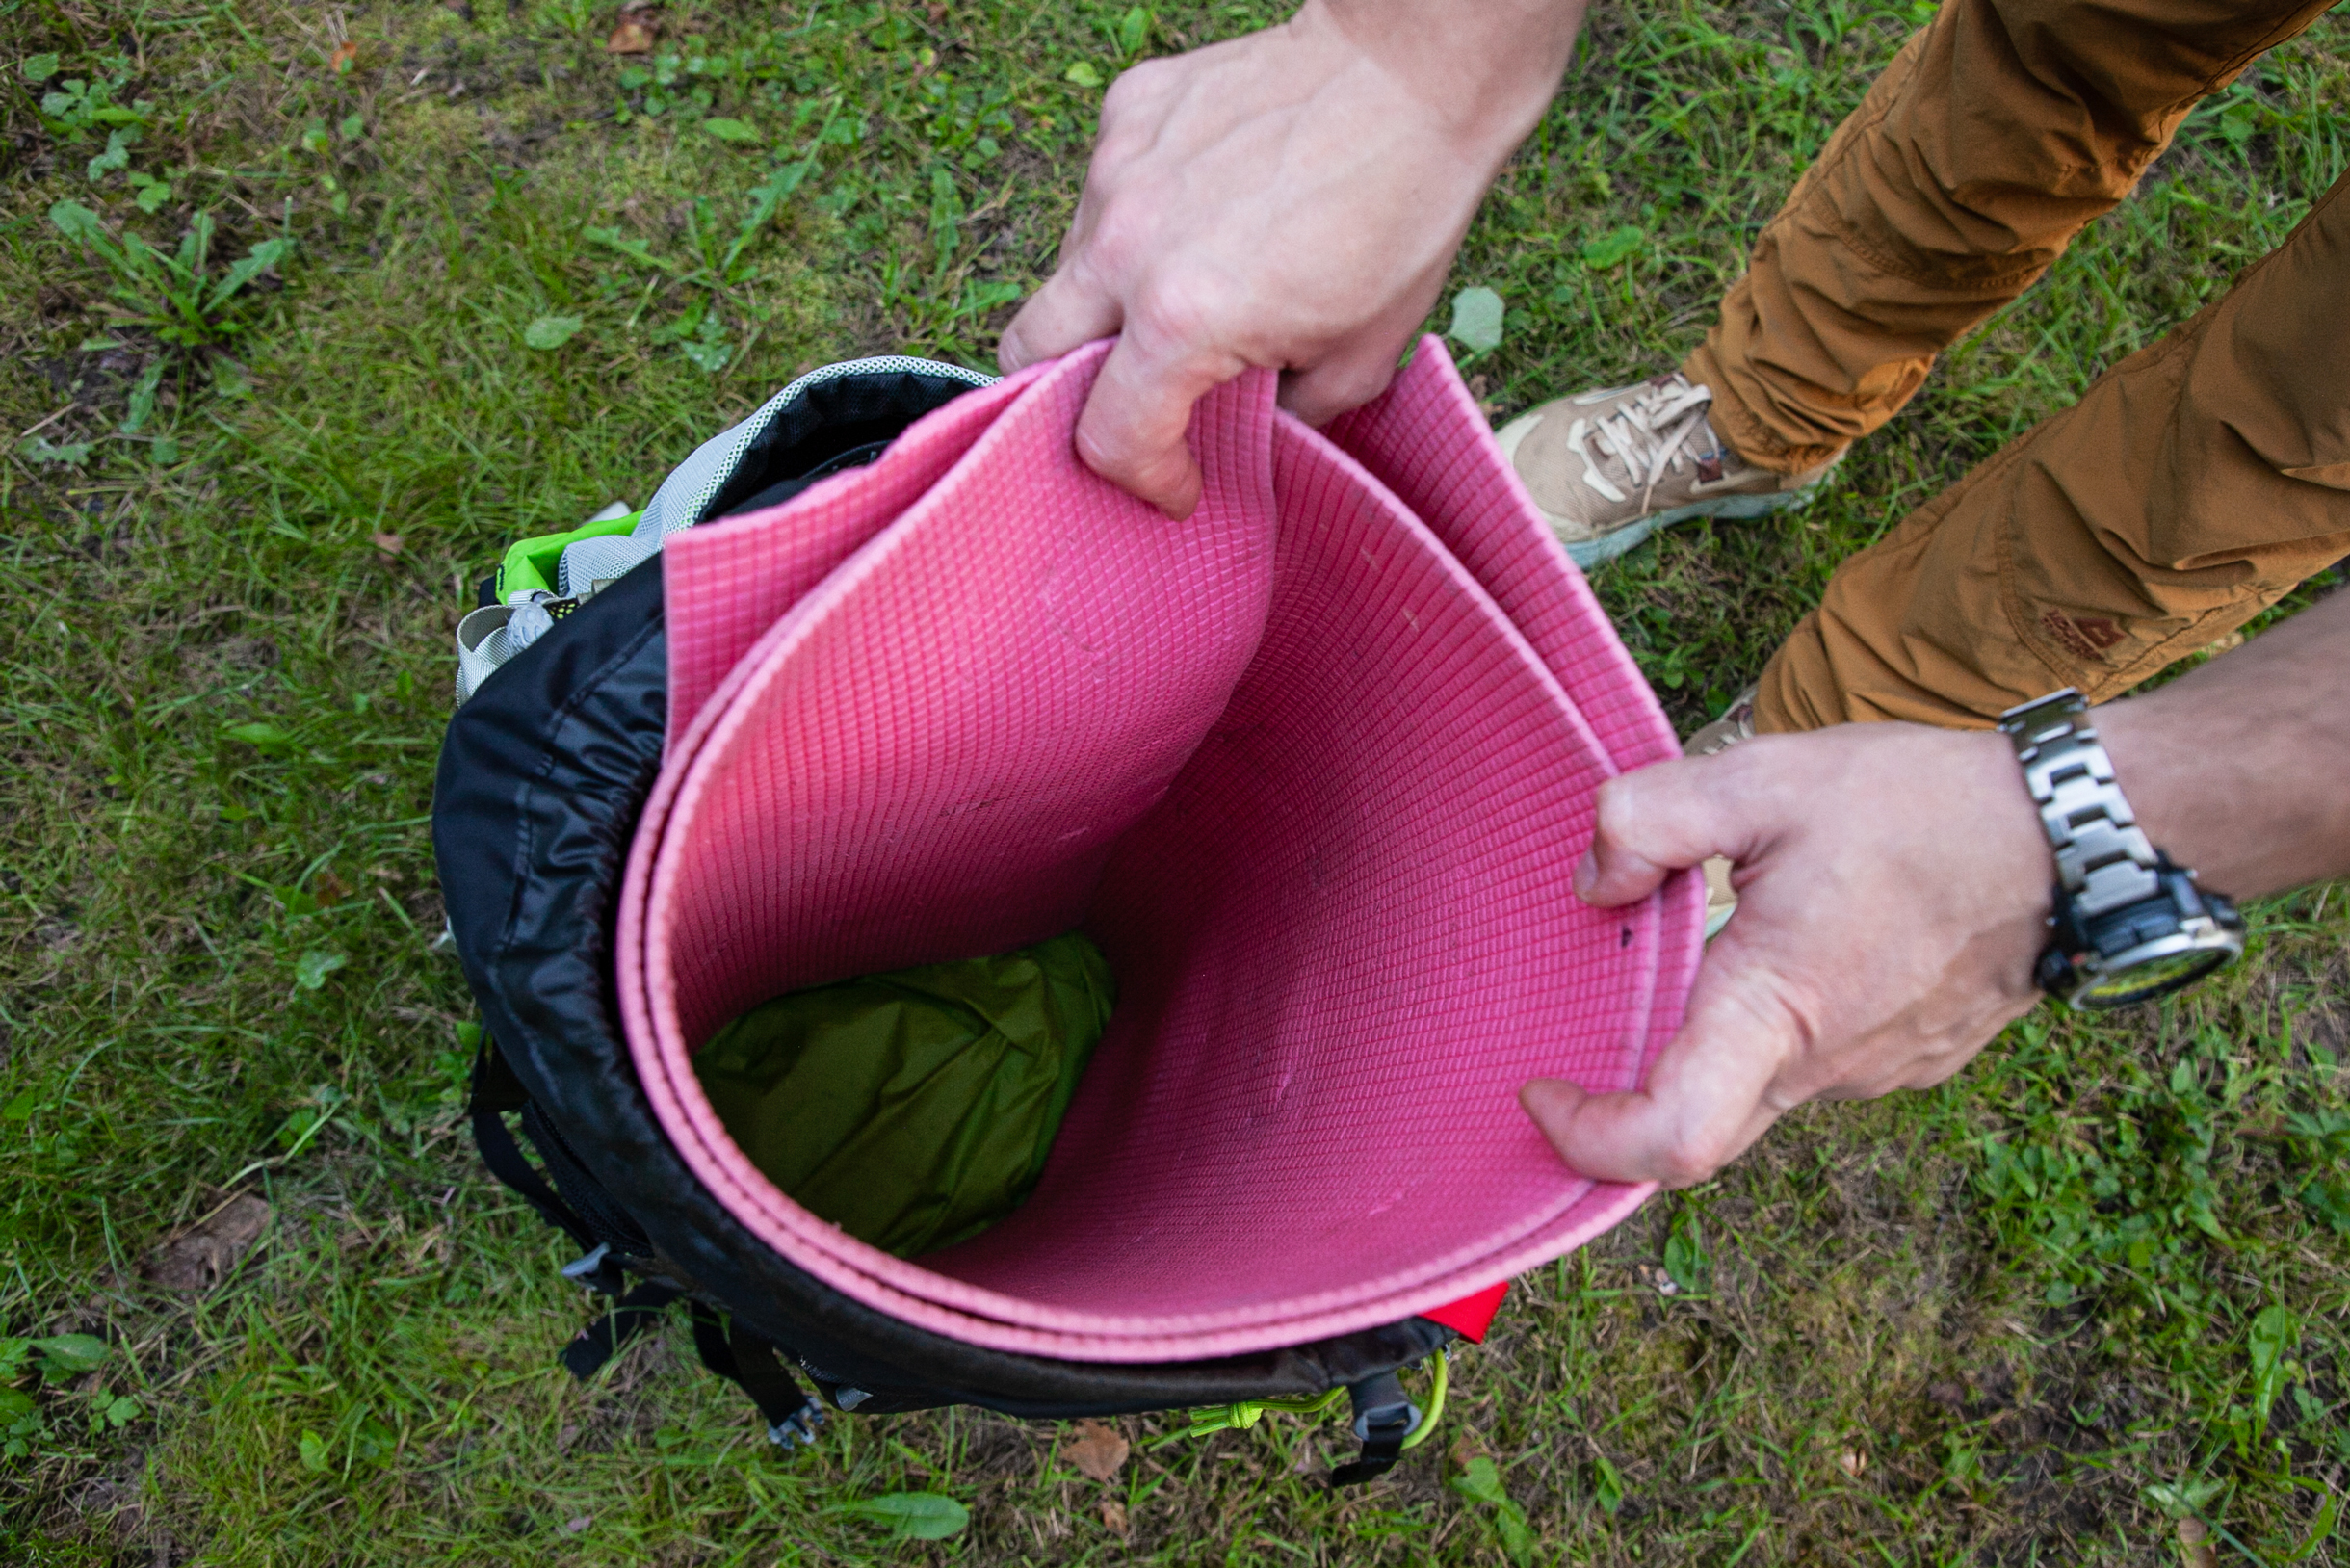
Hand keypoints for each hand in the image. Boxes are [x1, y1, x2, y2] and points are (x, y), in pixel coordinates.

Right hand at [999, 0, 1583, 516]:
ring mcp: (1117, 170)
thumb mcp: (1359, 356)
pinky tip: (1202, 213)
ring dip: (1110, 299)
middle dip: (1065, 394)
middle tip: (1130, 401)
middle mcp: (1127, 245)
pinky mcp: (1128, 113)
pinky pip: (1104, 190)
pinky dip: (1138, 220)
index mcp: (1182, 319)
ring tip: (1187, 290)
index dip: (1143, 478)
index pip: (1109, 436)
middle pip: (1029, 350)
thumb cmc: (1399, 214)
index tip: (1175, 483)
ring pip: (1069, 265)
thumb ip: (1285, 415)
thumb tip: (1251, 431)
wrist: (1413, 76)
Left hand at [1520, 723, 2054, 1185]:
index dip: (1586, 1138)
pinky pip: (1812, 1066)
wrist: (2081, 838)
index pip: (1670, 1138)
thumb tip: (1594, 884)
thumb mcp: (1768, 780)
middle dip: (1628, 1087)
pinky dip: (1771, 1026)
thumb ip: (1654, 820)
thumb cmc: (1929, 807)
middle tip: (1586, 1018)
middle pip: (1699, 1126)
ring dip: (1707, 1039)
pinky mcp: (1910, 1059)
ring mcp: (1876, 1075)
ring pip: (1757, 1089)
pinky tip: (1779, 944)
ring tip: (1699, 943)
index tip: (1540, 1088)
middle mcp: (1826, 1069)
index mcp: (1779, 1011)